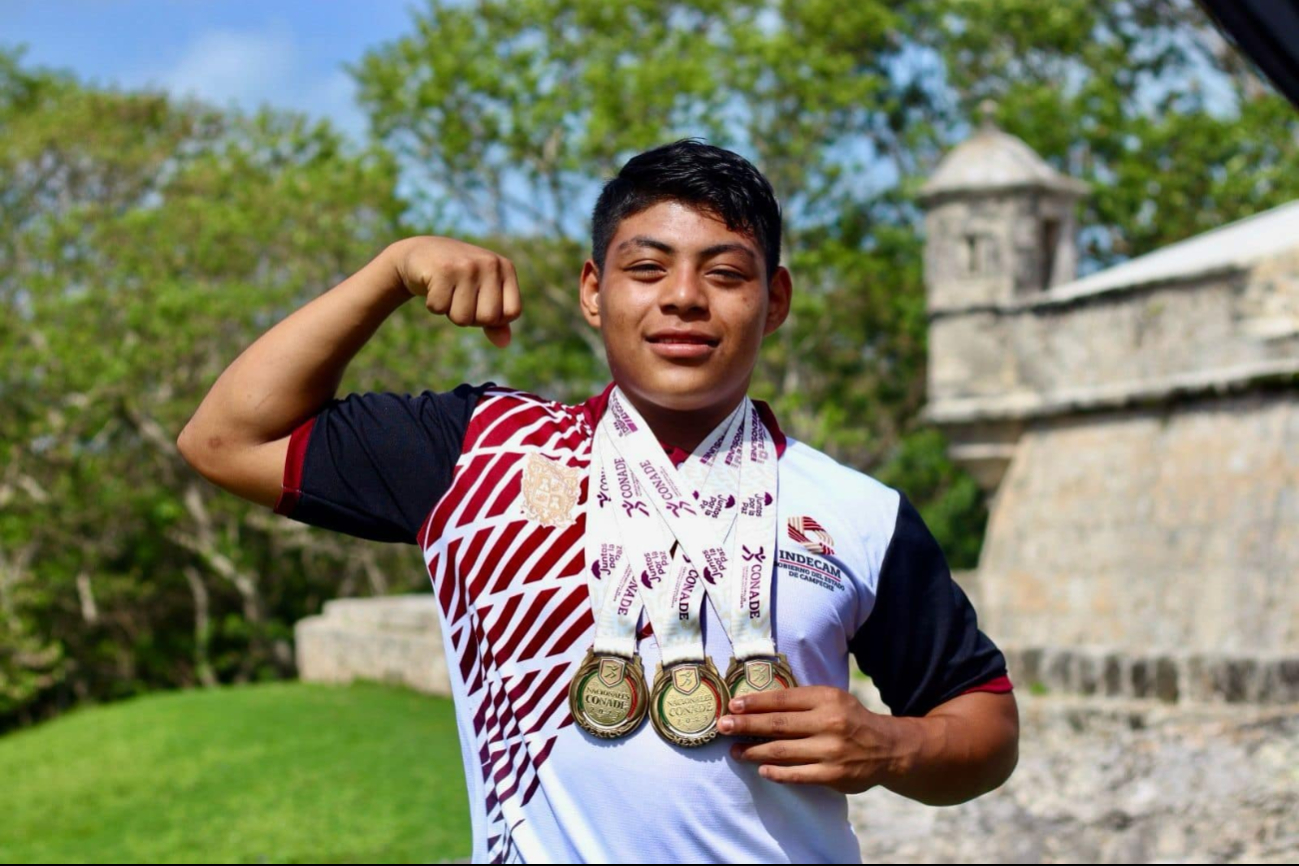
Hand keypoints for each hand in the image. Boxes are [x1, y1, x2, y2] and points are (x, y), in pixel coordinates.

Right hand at [390, 236, 521, 346]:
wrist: (423, 253)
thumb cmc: (459, 279)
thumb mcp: (483, 295)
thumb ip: (497, 320)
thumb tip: (504, 343)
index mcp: (506, 268)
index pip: (512, 313)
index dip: (495, 319)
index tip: (481, 306)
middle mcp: (490, 264)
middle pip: (488, 318)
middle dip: (471, 318)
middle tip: (460, 298)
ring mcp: (467, 266)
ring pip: (462, 318)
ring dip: (450, 312)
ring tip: (448, 291)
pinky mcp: (443, 269)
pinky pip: (439, 309)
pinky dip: (434, 305)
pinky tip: (434, 287)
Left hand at [719, 686, 918, 793]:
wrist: (887, 748)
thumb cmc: (849, 719)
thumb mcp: (832, 699)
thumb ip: (801, 701)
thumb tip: (757, 705)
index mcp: (826, 698)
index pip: (782, 700)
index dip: (755, 703)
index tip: (733, 705)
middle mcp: (828, 722)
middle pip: (777, 724)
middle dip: (745, 725)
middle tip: (722, 726)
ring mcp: (830, 750)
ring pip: (782, 751)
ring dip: (753, 751)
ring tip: (734, 751)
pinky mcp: (833, 775)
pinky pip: (797, 774)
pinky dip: (776, 772)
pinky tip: (761, 768)